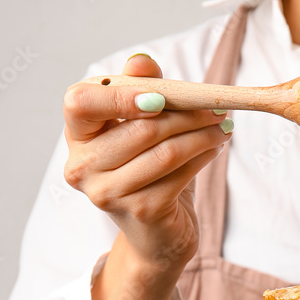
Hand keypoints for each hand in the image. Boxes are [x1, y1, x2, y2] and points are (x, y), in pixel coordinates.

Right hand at [62, 54, 232, 299]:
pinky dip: (203, 156)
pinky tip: (215, 148)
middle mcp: (82, 166)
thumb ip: (139, 92)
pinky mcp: (139, 211)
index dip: (122, 94)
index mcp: (77, 136)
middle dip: (186, 113)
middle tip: (217, 106)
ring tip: (223, 126)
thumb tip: (142, 62)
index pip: (80, 102)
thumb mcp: (140, 129)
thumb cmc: (146, 173)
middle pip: (140, 127)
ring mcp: (107, 193)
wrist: (155, 236)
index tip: (163, 94)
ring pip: (164, 151)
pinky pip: (179, 174)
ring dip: (201, 134)